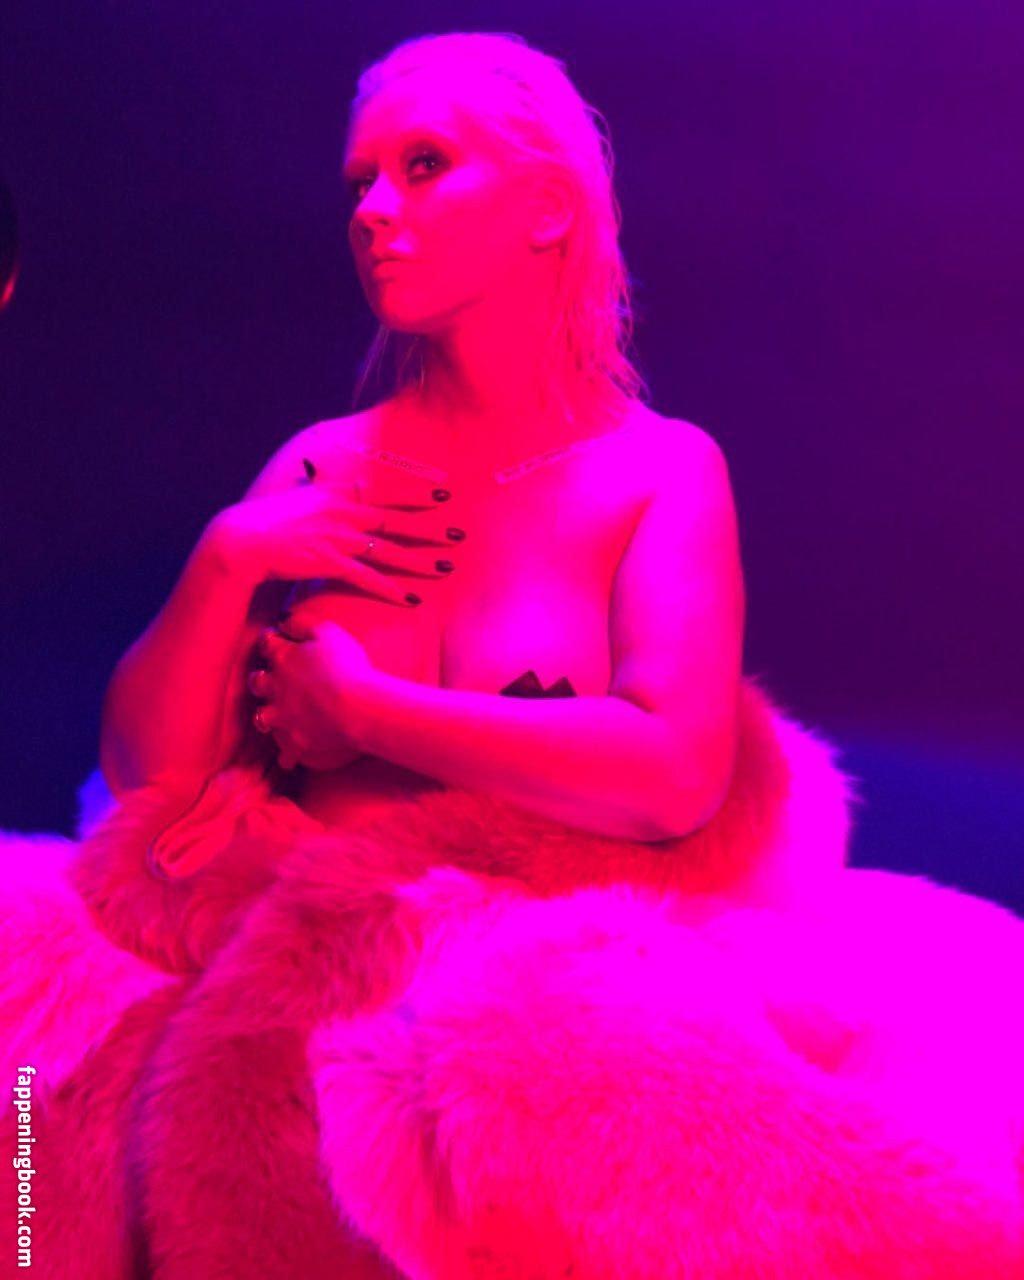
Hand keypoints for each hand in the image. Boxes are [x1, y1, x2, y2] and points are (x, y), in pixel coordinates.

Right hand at [209, 469, 462, 606]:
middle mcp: (343, 512)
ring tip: (446, 567)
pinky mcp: (329, 563)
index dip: (417, 492)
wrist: (242, 540)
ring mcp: (338, 538)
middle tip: (459, 533)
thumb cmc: (270, 521)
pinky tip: (411, 599)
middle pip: (397, 521)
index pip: (387, 490)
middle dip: (431, 528)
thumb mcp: (302, 497)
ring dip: (420, 561)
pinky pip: (368, 579)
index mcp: (338, 492)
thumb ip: (322, 491)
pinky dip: (391, 590)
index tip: (444, 491)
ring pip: (390, 551)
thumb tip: (326, 480)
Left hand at [247, 617, 376, 769]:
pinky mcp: (296, 744)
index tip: (275, 639)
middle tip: (270, 679)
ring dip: (267, 716)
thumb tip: (284, 620)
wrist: (357, 709)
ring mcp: (284, 719)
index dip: (271, 641)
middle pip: (257, 683)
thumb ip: (302, 623)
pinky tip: (288, 758)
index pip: (267, 645)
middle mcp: (276, 690)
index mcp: (284, 660)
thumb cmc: (347, 666)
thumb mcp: (327, 631)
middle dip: (261, 679)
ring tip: (275, 717)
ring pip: (263, 718)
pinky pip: (286, 753)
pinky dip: (286, 754)